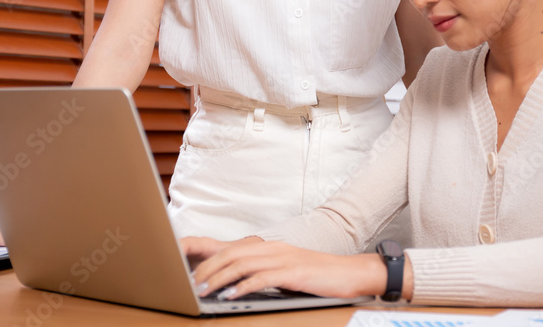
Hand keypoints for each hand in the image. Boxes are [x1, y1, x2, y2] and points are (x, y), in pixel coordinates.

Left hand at [188, 238, 384, 299]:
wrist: (350, 272)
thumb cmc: (318, 276)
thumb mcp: (287, 271)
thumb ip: (264, 273)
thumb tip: (237, 286)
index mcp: (270, 247)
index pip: (232, 249)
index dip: (211, 260)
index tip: (194, 274)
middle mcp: (273, 249)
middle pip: (232, 254)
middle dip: (208, 269)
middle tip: (192, 284)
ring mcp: (283, 259)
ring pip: (242, 265)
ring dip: (220, 279)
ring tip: (204, 291)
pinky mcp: (292, 273)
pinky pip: (262, 278)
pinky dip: (243, 287)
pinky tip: (231, 296)